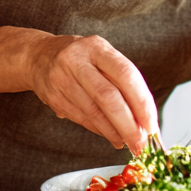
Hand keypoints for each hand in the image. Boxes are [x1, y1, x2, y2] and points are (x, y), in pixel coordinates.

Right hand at [27, 34, 158, 152]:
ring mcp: (62, 80)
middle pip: (108, 97)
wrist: (38, 57)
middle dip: (128, 125)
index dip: (142, 102)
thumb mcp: (101, 56)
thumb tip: (144, 119)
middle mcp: (77, 61)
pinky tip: (112, 137)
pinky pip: (82, 119)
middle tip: (141, 143)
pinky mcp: (53, 98)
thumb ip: (123, 81)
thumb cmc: (81, 58)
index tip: (152, 124)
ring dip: (115, 132)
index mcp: (96, 47)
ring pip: (94, 113)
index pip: (125, 74)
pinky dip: (100, 131)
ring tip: (129, 143)